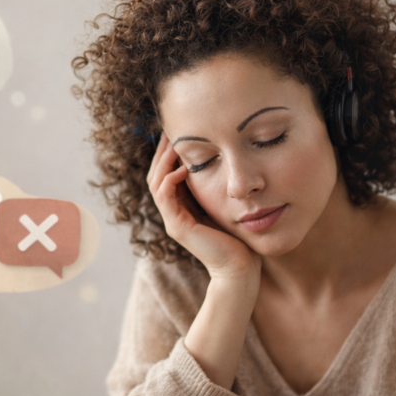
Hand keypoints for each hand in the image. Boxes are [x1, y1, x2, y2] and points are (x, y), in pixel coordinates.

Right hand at [146, 133, 258, 279]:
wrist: (240, 266)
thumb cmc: (238, 236)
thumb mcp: (224, 203)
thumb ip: (216, 186)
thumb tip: (221, 158)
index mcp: (181, 206)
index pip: (166, 173)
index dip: (169, 152)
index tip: (178, 131)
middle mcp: (172, 212)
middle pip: (155, 174)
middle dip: (162, 151)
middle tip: (170, 129)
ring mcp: (172, 220)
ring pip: (156, 182)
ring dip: (163, 160)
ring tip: (174, 141)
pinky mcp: (177, 227)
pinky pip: (164, 196)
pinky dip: (170, 178)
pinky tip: (183, 166)